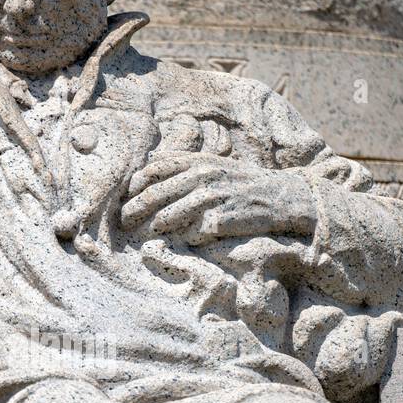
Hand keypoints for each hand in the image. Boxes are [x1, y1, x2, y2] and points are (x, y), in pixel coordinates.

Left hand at [120, 153, 316, 243]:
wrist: (280, 196)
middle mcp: (203, 176)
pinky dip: (185, 238)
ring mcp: (213, 198)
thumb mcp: (213, 165)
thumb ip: (184, 167)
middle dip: (134, 209)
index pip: (154, 170)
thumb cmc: (240, 183)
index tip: (126, 198)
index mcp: (198, 161)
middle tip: (123, 221)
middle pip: (155, 194)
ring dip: (154, 226)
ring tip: (145, 234)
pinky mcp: (223, 219)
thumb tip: (149, 169)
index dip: (135, 186)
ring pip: (170, 215)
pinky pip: (194, 232)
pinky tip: (182, 241)